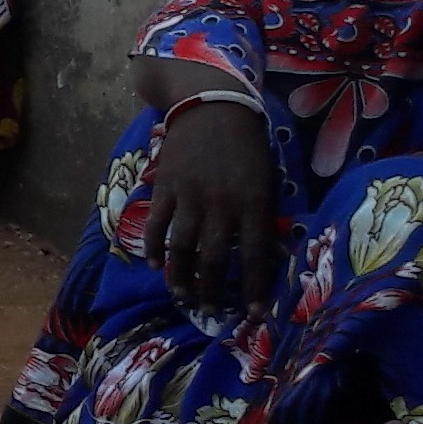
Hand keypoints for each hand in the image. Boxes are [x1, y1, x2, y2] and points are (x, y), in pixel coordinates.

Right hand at [139, 99, 284, 309]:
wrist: (213, 108)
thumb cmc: (247, 146)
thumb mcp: (267, 181)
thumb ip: (263, 216)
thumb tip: (267, 253)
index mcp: (252, 204)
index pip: (254, 255)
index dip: (253, 287)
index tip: (253, 314)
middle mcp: (220, 205)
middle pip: (213, 258)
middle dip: (211, 290)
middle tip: (208, 311)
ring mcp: (189, 197)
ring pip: (182, 246)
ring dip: (180, 276)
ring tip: (180, 296)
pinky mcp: (166, 188)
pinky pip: (158, 224)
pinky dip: (155, 246)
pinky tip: (156, 264)